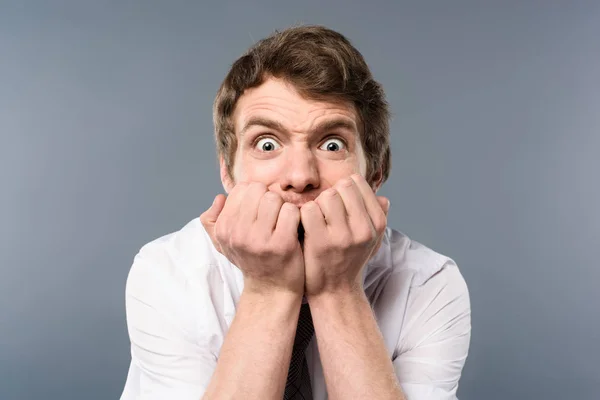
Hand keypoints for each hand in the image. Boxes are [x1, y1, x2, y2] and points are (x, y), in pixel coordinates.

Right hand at [200, 182, 304, 295]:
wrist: (271, 290)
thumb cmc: (251, 260)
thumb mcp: (224, 243)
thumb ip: (213, 220)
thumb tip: (220, 197)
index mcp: (224, 228)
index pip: (242, 188)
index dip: (255, 196)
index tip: (260, 213)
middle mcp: (238, 233)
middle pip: (259, 190)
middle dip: (269, 199)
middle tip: (273, 217)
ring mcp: (259, 240)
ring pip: (275, 198)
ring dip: (283, 207)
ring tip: (282, 223)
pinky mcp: (282, 244)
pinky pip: (291, 211)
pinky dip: (296, 217)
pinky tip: (293, 230)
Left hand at [300, 174, 389, 297]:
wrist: (335, 291)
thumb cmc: (350, 260)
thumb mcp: (371, 240)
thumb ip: (378, 217)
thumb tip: (384, 198)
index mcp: (377, 223)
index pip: (357, 182)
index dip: (343, 189)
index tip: (339, 205)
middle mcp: (364, 228)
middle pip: (342, 186)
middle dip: (330, 195)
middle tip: (326, 214)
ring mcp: (343, 236)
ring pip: (326, 196)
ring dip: (317, 204)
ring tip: (317, 221)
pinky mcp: (321, 242)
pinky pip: (309, 209)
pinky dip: (303, 215)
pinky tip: (306, 227)